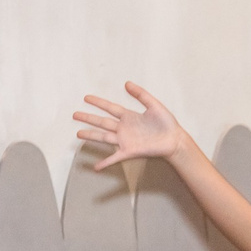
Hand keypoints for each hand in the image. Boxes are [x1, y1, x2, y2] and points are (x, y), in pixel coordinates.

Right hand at [75, 82, 191, 170]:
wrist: (174, 140)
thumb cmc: (167, 124)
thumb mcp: (154, 105)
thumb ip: (141, 94)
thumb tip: (127, 83)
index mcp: (129, 116)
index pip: (110, 107)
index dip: (98, 102)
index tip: (86, 98)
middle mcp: (124, 128)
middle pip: (102, 121)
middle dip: (88, 118)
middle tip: (75, 115)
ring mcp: (125, 140)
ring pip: (103, 137)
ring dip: (91, 136)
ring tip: (78, 134)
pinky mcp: (129, 151)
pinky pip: (114, 157)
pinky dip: (105, 162)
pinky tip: (95, 166)